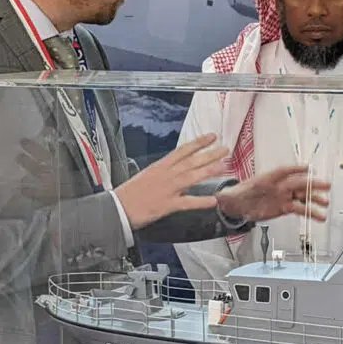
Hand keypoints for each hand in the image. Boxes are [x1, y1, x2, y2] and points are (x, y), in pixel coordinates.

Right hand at [114, 134, 228, 229]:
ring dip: (208, 171)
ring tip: (223, 167)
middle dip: (209, 154)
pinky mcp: (167, 205)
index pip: (182, 151)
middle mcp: (166, 175)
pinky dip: (200, 202)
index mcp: (160, 166)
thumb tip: (176, 172)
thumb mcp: (146, 176)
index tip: (211, 137)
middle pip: (191, 161)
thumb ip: (163, 173)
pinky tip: (212, 201)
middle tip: (225, 149)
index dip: (198, 143)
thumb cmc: (129, 194)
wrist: (117, 207)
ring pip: (192, 177)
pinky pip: (187, 202)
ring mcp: (168, 189)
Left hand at [215, 166, 329, 223]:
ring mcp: (283, 196)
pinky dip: (310, 212)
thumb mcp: (231, 195)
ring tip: (325, 204)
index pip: (282, 172)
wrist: (238, 205)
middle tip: (325, 185)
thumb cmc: (237, 194)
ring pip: (301, 197)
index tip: (306, 168)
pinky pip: (300, 209)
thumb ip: (228, 196)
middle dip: (311, 184)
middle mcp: (277, 186)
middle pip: (297, 183)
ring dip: (314, 200)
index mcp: (266, 179)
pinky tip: (319, 217)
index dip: (294, 169)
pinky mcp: (285, 207)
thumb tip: (218, 198)